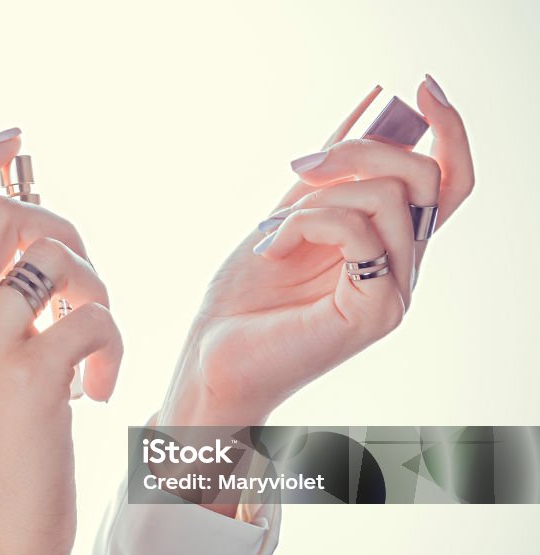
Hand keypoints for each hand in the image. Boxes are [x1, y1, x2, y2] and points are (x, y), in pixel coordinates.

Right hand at [0, 129, 121, 554]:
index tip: (12, 142)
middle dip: (59, 222)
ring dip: (95, 284)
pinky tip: (100, 389)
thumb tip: (40, 261)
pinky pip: (95, 317)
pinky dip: (113, 345)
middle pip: (2, 210)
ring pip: (56, 254)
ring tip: (95, 334)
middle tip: (79, 275)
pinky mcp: (31, 376)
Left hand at [159, 77, 474, 428]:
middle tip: (300, 167)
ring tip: (271, 234)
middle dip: (359, 150)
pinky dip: (307, 225)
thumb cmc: (245, 299)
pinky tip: (272, 249)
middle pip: (424, 178)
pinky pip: (360, 233)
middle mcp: (404, 269)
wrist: (213, 359)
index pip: (446, 183)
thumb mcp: (287, 215)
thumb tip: (370, 105)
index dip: (449, 130)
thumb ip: (329, 173)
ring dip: (316, 199)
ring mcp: (396, 292)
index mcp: (388, 246)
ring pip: (387, 198)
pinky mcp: (376, 311)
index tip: (418, 87)